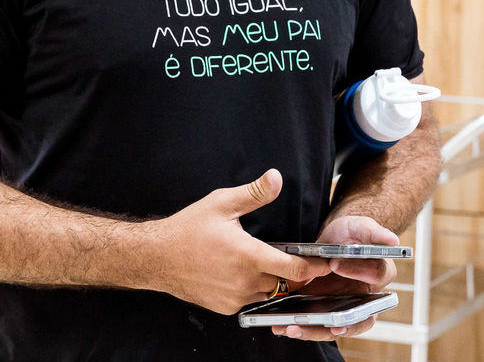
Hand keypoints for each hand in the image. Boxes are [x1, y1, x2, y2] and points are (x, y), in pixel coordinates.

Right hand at [152, 169, 329, 313]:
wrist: (157, 257)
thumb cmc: (188, 229)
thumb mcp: (222, 203)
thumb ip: (254, 193)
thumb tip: (276, 177)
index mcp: (249, 256)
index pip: (294, 270)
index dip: (315, 267)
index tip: (326, 263)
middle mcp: (244, 282)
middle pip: (284, 282)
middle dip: (292, 272)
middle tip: (292, 256)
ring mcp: (234, 298)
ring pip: (267, 292)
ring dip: (271, 280)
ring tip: (264, 261)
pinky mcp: (224, 307)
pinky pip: (249, 300)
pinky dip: (252, 288)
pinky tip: (242, 272)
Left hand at [271, 215, 398, 340]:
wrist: (334, 242)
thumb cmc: (351, 234)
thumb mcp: (361, 227)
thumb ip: (375, 233)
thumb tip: (394, 242)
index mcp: (379, 272)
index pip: (375, 275)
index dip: (357, 271)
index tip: (335, 264)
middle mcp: (367, 296)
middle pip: (359, 316)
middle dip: (341, 323)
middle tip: (326, 324)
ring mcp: (346, 306)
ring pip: (336, 327)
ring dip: (315, 331)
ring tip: (291, 329)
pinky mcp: (327, 311)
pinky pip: (318, 324)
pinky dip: (302, 328)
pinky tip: (280, 327)